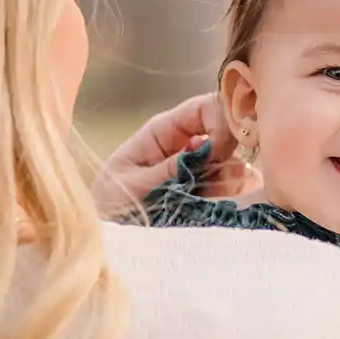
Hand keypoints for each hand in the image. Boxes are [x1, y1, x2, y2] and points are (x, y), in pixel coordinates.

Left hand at [91, 93, 251, 216]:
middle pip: (227, 133)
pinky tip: (224, 207)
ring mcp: (199, 167)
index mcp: (164, 130)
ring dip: (232, 180)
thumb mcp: (133, 183)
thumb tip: (205, 145)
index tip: (220, 152)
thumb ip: (169, 166)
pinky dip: (235, 195)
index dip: (221, 122)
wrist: (104, 230)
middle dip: (230, 155)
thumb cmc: (109, 201)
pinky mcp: (206, 191)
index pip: (205, 107)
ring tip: (212, 201)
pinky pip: (232, 186)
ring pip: (233, 161)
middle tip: (220, 181)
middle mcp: (187, 143)